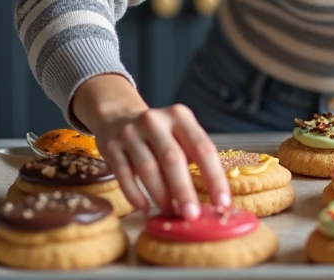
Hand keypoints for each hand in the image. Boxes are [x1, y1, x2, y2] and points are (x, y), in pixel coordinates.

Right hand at [95, 104, 230, 218]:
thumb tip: (209, 198)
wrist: (118, 116)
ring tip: (170, 213)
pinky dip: (135, 194)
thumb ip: (192, 157)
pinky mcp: (111, 147)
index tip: (222, 203)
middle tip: (192, 215)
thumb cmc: (159, 134)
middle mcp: (155, 122)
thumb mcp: (179, 134)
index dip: (214, 176)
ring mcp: (130, 133)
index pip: (202, 147)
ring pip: (147, 168)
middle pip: (173, 159)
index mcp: (180, 117)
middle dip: (184, 190)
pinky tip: (144, 208)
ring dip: (161, 195)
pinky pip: (123, 175)